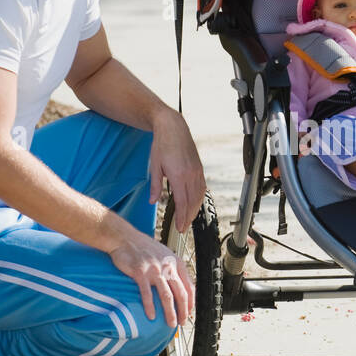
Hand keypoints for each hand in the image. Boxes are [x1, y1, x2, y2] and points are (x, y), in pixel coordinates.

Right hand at [107, 225, 194, 327]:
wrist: (124, 238)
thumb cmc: (143, 248)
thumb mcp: (164, 254)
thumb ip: (172, 269)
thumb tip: (179, 287)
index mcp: (175, 262)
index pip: (189, 286)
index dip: (191, 302)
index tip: (189, 313)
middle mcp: (167, 266)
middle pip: (180, 293)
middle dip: (183, 311)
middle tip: (181, 322)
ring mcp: (154, 270)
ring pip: (166, 296)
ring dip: (170, 312)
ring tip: (170, 324)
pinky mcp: (140, 273)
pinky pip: (147, 293)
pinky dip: (150, 306)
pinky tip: (151, 316)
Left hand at [148, 108, 205, 231]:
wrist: (173, 127)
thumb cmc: (162, 144)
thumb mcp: (154, 166)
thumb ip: (155, 185)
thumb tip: (153, 201)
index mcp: (179, 175)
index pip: (183, 202)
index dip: (182, 217)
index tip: (179, 227)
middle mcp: (191, 174)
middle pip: (193, 202)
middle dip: (188, 217)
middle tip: (183, 228)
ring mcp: (197, 171)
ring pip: (199, 196)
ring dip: (195, 210)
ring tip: (188, 219)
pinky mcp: (199, 168)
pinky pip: (202, 188)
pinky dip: (198, 199)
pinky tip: (194, 204)